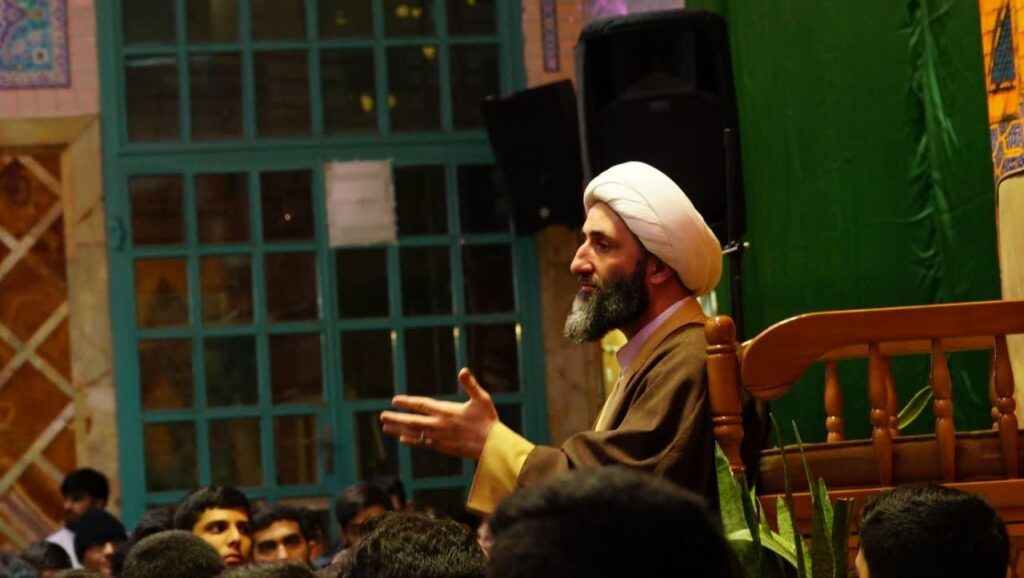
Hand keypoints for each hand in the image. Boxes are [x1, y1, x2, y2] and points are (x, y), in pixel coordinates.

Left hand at [380, 368, 498, 459]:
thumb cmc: (487, 421)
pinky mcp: (442, 448)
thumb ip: (470, 385)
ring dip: (399, 429)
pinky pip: (422, 444)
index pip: (422, 405)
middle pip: (413, 421)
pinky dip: (411, 441)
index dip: (408, 402)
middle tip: (382, 416)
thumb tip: (463, 370)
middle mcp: (439, 426)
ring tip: (385, 427)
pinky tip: (402, 439)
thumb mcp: (481, 399)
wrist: (491, 447)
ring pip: (414, 433)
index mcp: (446, 412)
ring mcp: (439, 438)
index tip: (395, 400)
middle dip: (397, 418)